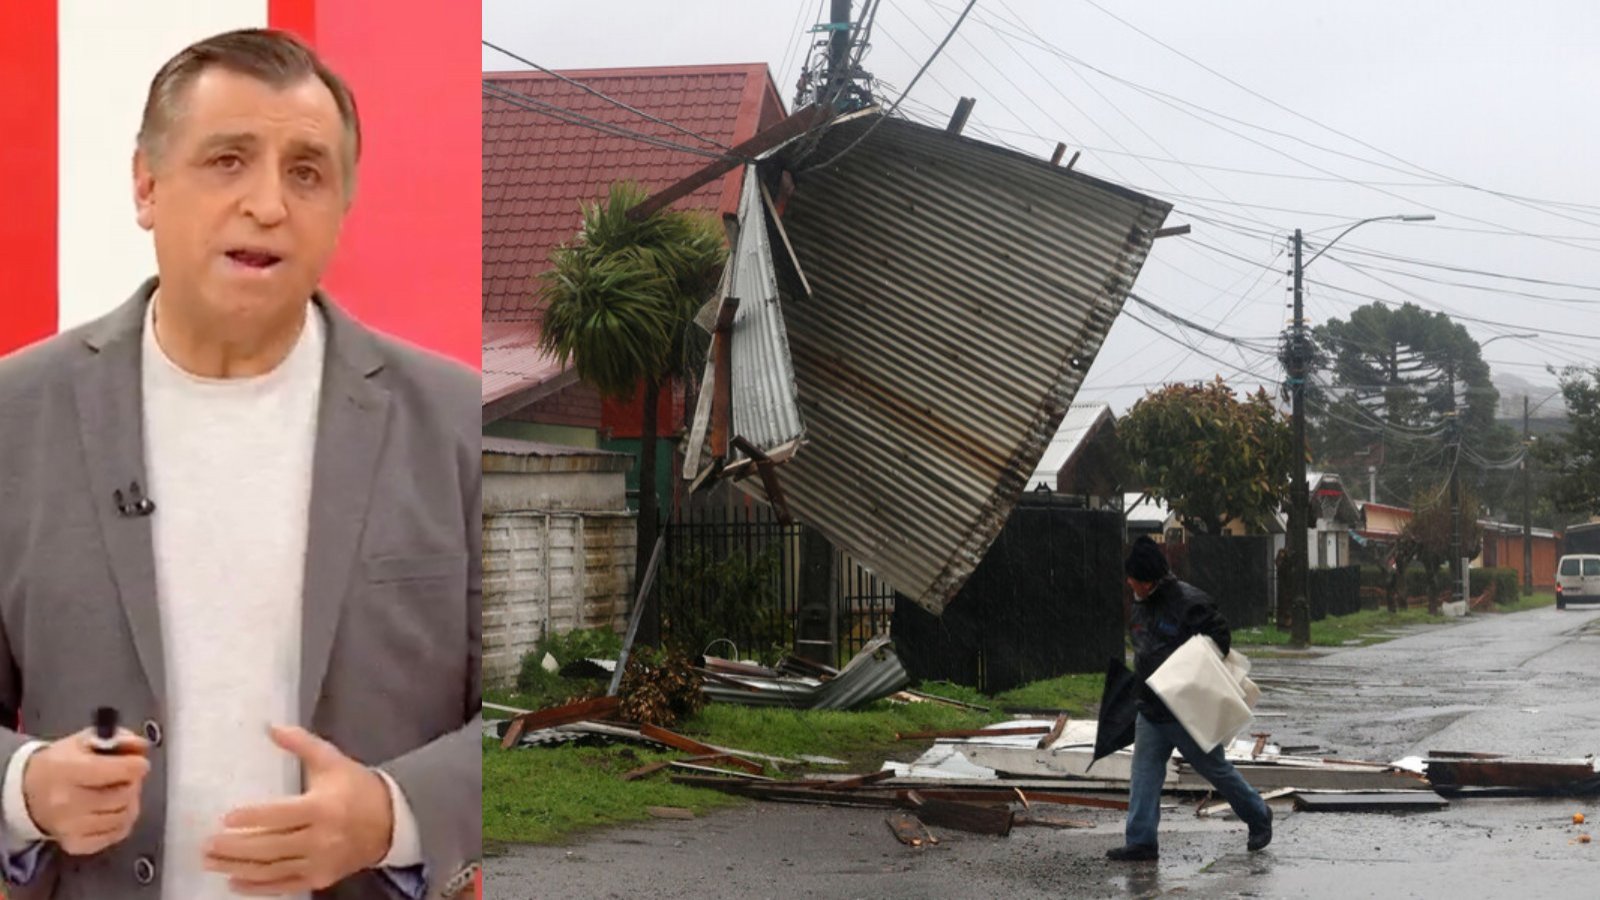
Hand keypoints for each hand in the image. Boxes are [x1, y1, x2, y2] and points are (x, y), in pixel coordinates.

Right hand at [22, 727, 150, 855]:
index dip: (136, 765)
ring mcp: (70, 827)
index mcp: (68, 769)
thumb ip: (119, 739)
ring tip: (115, 792)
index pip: (121, 770)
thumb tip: (141, 747)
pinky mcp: (76, 844)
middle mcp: (66, 801)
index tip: (137, 762)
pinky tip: (109, 810)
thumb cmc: (60, 764)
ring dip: (129, 802)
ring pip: (126, 815)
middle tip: (124, 777)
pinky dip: (121, 821)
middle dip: (132, 783)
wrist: (28, 792)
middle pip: (125, 794)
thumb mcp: (85, 740)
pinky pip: (118, 833)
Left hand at [203, 725, 393, 895]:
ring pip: (272, 869)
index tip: (227, 818)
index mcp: (322, 808)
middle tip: (206, 845)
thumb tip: (271, 727)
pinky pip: (284, 886)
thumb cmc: (356, 788)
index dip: (252, 818)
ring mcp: (320, 862)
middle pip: (269, 846)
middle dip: (234, 847)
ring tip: (211, 862)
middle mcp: (321, 839)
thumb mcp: (332, 761)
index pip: (280, 816)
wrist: (390, 821)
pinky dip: (258, 887)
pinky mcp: (320, 879)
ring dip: (238, 868)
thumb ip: (301, 744)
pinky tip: (235, 882)